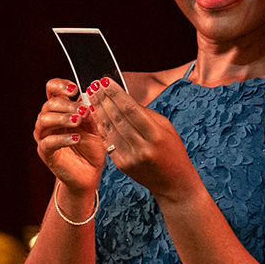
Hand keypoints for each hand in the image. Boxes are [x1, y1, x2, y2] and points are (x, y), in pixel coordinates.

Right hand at [34, 78, 104, 196]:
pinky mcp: (46, 152)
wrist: (90, 172)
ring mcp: (45, 136)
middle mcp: (49, 120)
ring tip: (77, 122)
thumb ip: (92, 112)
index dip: (60, 86)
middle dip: (66, 105)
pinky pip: (48, 142)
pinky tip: (76, 138)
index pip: (52, 89)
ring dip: (62, 118)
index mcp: (60, 109)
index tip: (74, 89)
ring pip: (43, 120)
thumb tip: (91, 95)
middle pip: (49, 104)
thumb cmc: (92, 146)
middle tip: (82, 111)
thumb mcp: (97, 126)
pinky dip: (62, 138)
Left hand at [82, 79, 198, 203]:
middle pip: (117, 118)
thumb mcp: (165, 128)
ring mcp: (129, 157)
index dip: (116, 94)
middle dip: (103, 99)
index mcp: (155, 135)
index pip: (131, 109)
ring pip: (109, 129)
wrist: (173, 183)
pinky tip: (95, 115)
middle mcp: (141, 147)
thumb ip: (145, 113)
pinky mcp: (122, 165)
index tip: (105, 81)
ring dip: (98, 110)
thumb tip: (123, 98)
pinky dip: (101, 126)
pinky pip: (108, 142)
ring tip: (91, 96)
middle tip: (93, 84)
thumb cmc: (172, 151)